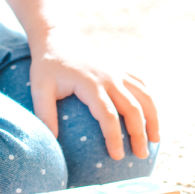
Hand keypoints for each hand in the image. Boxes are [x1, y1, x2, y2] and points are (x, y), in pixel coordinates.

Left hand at [29, 29, 159, 158]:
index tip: (117, 156)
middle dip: (139, 133)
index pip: (108, 114)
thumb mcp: (39, 88)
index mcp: (91, 83)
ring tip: (155, 141)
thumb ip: (45, 114)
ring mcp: (118, 71)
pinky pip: (143, 85)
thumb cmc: (47, 65)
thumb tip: (50, 143)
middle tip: (141, 155)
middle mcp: (110, 77)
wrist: (58, 37)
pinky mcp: (122, 69)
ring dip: (153, 118)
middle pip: (133, 108)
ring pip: (145, 96)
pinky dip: (150, 102)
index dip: (114, 136)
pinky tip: (152, 118)